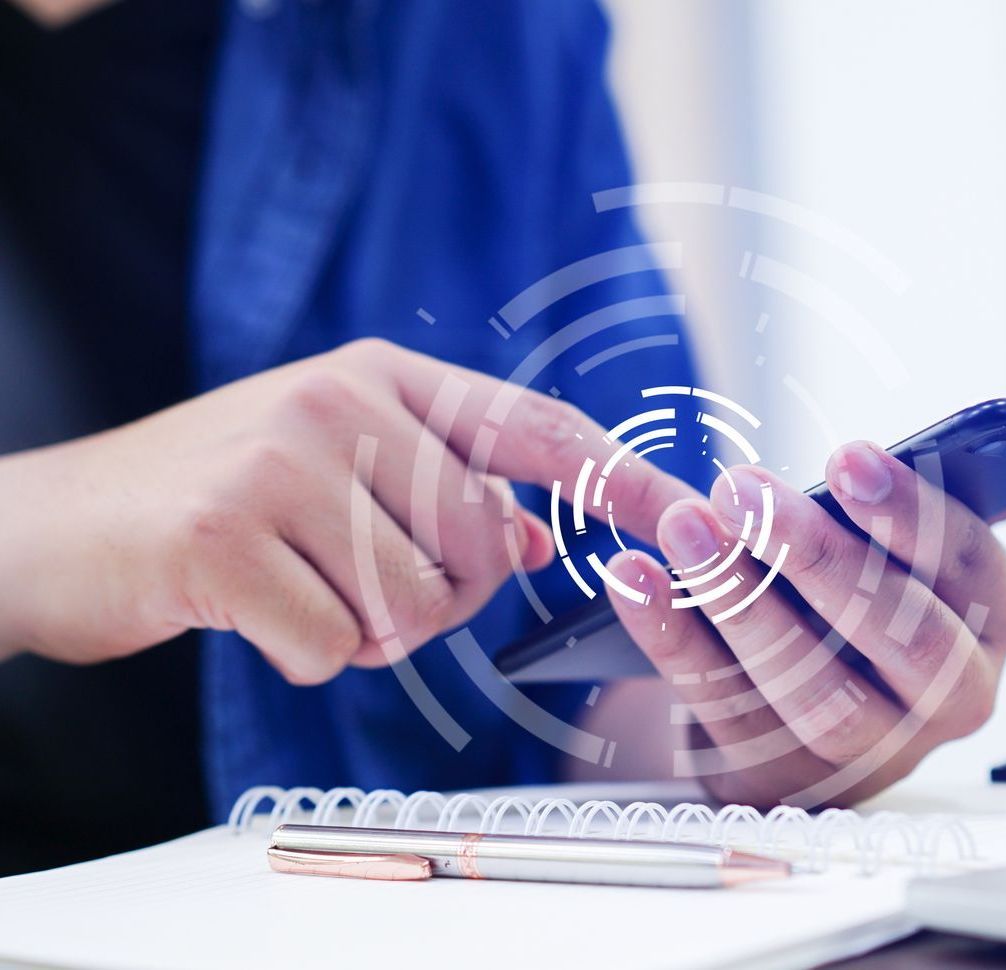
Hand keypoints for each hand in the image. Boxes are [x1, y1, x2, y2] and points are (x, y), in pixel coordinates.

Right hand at [0, 339, 692, 681]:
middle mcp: (338, 401)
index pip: (533, 426)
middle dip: (441, 595)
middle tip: (360, 584)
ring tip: (294, 589)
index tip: (694, 515)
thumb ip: (440, 494)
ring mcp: (279, 461)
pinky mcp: (226, 535)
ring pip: (415, 603)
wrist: (55, 528)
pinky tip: (251, 612)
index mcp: (378, 378)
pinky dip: (306, 655)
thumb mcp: (334, 473)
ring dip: (367, 629)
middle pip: (482, 541)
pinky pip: (335, 645)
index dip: (621, 476)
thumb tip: (534, 537)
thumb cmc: (215, 503)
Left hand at [606, 441, 1005, 806]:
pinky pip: (724, 709)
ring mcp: (868, 751)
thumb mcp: (918, 552)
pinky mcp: (782, 777)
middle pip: (899, 637)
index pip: (967, 567)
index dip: (909, 512)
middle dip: (818, 559)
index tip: (846, 458)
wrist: (795, 701)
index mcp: (989, 620)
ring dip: (740, 601)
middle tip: (742, 488)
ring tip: (684, 526)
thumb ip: (976, 500)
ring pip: (814, 688)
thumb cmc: (857, 600)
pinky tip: (633, 578)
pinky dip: (673, 637)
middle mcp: (948, 696)